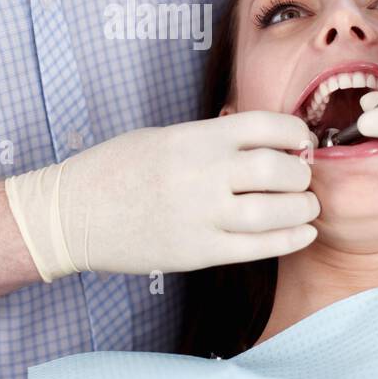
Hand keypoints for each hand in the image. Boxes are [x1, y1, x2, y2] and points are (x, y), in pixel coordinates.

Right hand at [3, 112, 320, 279]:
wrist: (71, 214)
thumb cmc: (115, 168)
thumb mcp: (165, 136)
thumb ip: (212, 139)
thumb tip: (265, 146)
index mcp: (196, 137)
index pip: (268, 127)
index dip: (296, 134)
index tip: (301, 142)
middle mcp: (204, 173)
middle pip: (280, 170)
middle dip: (302, 174)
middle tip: (302, 178)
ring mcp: (201, 215)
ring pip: (276, 212)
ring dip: (303, 208)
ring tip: (306, 206)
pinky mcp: (198, 252)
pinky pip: (258, 248)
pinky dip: (290, 240)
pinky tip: (302, 234)